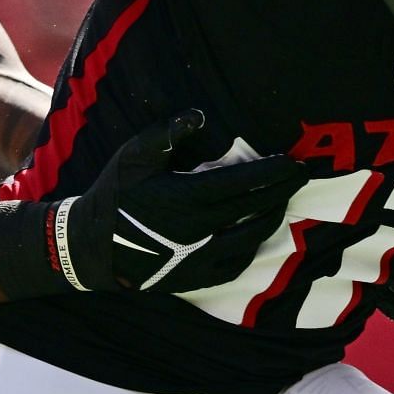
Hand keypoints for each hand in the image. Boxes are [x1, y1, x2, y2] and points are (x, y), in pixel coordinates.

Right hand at [0, 110, 308, 295]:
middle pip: (255, 209)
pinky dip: (252, 248)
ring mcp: (199, 256)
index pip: (244, 183)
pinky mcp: (194, 277)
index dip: (274, 173)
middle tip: (301, 177)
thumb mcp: (135, 155)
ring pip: (251, 238)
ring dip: (271, 218)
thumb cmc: (114, 194)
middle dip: (282, 191)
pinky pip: (235, 264)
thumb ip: (169, 133)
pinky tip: (257, 236)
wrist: (91, 247)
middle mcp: (199, 228)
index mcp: (187, 196)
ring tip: (282, 203)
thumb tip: (201, 116)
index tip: (294, 164)